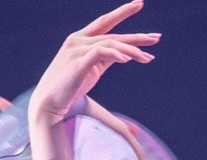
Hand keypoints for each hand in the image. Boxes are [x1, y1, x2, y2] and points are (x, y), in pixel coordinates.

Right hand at [29, 1, 159, 126]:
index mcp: (81, 39)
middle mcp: (79, 40)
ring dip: (131, 51)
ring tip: (147, 58)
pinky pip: (100, 53)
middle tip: (157, 37)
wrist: (49, 102)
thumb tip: (124, 56)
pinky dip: (116, 54)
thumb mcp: (92, 70)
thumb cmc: (70, 89)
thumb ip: (106, 59)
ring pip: (110, 44)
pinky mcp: (78, 63)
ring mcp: (77, 50)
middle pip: (113, 34)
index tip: (139, 3)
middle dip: (136, 36)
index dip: (122, 12)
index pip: (106, 22)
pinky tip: (128, 59)